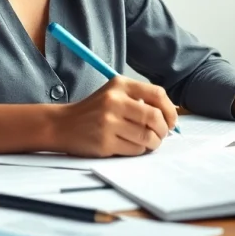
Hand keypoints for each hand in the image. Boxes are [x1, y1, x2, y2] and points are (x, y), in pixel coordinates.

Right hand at [54, 77, 178, 157]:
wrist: (62, 125)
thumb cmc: (94, 111)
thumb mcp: (114, 94)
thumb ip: (140, 100)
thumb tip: (171, 116)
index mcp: (120, 85)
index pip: (158, 94)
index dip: (170, 110)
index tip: (172, 121)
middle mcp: (114, 101)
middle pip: (155, 117)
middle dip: (164, 130)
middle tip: (162, 135)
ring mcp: (108, 122)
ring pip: (147, 136)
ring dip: (153, 143)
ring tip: (148, 142)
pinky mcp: (105, 142)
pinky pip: (135, 149)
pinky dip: (139, 150)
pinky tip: (132, 146)